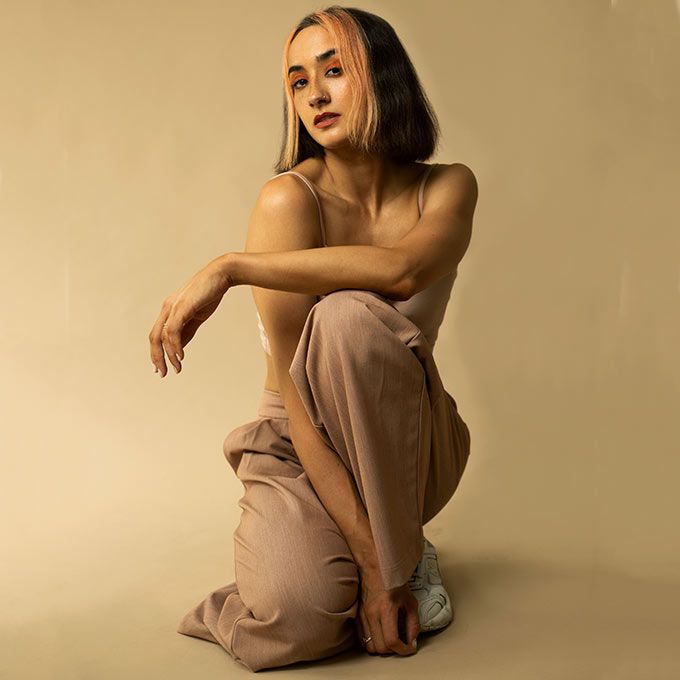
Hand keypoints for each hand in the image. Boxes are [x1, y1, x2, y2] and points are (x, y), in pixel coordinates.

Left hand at [149, 257, 231, 375]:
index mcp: (169, 311)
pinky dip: (175, 345)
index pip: (157, 335)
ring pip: (162, 336)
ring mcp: (173, 307)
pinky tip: (181, 356)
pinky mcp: (182, 307)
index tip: (161, 368)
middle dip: (157, 358)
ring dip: (169, 355)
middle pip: (154, 338)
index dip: (157, 353)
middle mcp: (167, 309)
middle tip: (162, 374)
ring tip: (176, 368)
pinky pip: (173, 330)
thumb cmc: (210, 293)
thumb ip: (187, 330)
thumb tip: (180, 347)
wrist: (221, 275)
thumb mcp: (197, 316)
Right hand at [354, 567, 419, 656]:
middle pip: (380, 648)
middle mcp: (371, 613)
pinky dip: (373, 641)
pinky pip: (362, 638)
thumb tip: (412, 643)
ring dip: (382, 648)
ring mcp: (362, 615)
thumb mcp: (410, 601)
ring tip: (391, 639)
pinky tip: (381, 633)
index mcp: (386, 609)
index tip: (410, 648)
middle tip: (402, 644)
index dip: (403, 650)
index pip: (391, 641)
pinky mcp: (357, 615)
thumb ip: (413, 624)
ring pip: (369, 646)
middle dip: (393, 651)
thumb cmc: (394, 581)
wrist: (376, 566)